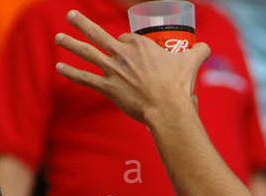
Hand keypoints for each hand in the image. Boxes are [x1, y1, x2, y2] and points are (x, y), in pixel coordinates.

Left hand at [55, 10, 209, 124]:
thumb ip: (198, 52)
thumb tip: (206, 46)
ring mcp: (112, 70)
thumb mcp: (191, 63)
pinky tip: (59, 66)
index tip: (127, 49)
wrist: (168, 109)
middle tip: (71, 16)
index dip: (126, 42)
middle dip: (81, 24)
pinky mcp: (107, 87)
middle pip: (97, 34)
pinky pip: (85, 78)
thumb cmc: (179, 86)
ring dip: (70, 43)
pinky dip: (71, 72)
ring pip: (86, 52)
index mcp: (139, 44)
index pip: (126, 38)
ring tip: (59, 37)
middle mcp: (122, 53)